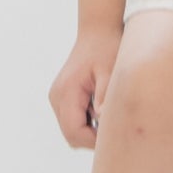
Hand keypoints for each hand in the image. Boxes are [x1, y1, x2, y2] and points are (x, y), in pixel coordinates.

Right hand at [49, 24, 121, 148]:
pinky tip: (102, 108)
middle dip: (91, 138)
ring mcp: (58, 97)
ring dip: (89, 129)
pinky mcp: (63, 96)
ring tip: (109, 115)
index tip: (113, 140)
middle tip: (115, 132)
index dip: (92, 141)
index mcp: (66, 91)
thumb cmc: (106, 47)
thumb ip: (104, 96)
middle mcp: (57, 96)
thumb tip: (103, 121)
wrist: (97, 30)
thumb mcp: (110, 70)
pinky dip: (87, 120)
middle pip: (71, 134)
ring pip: (71, 128)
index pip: (74, 131)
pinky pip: (73, 118)